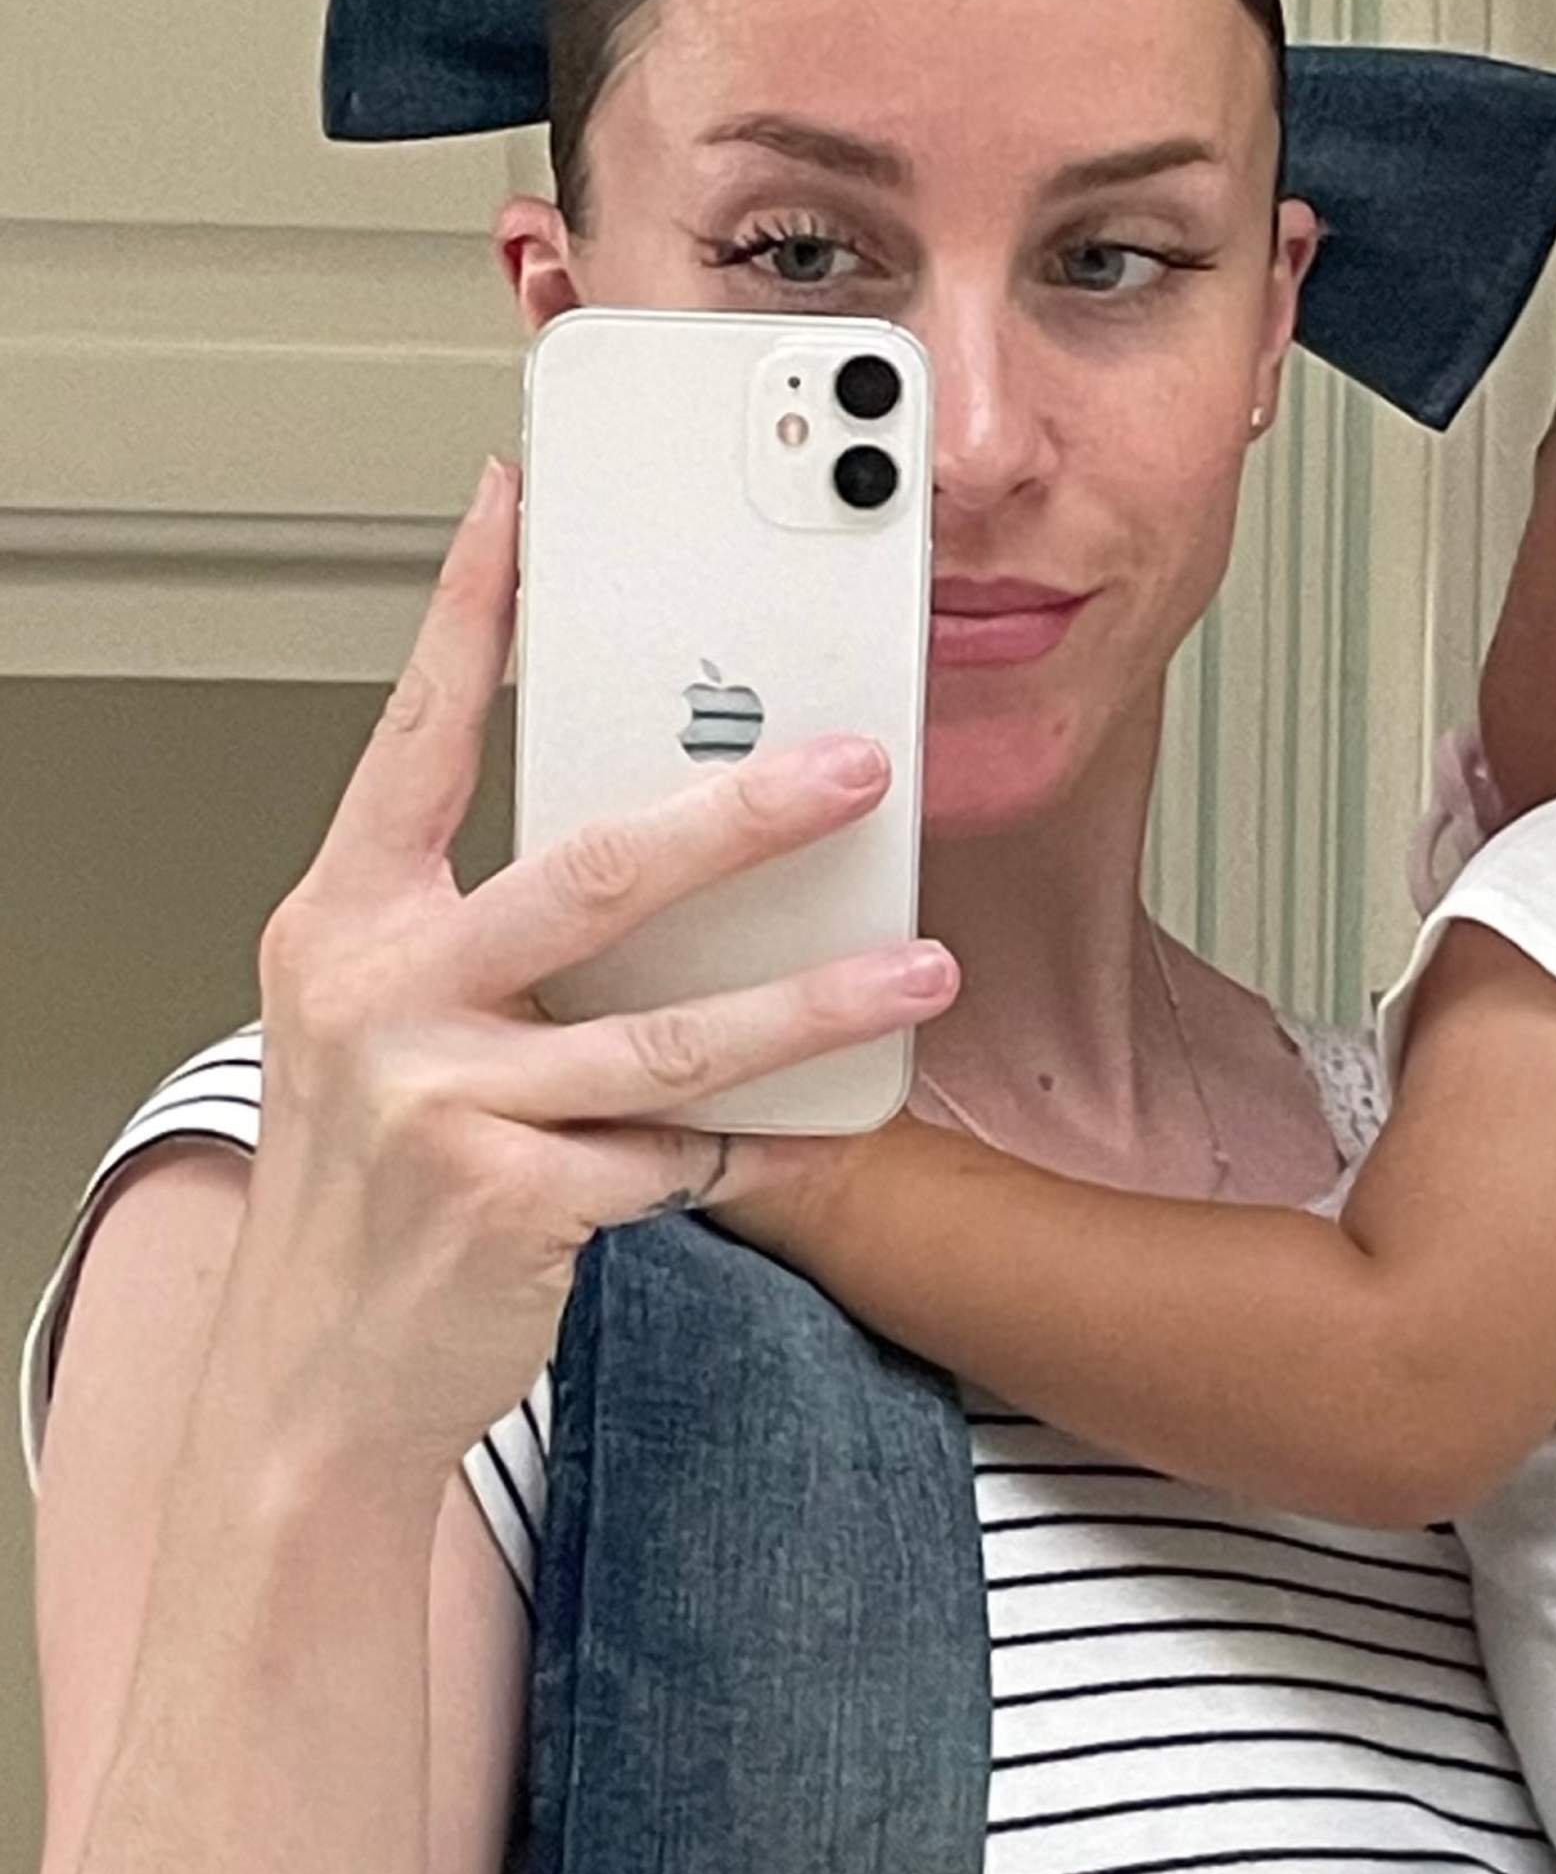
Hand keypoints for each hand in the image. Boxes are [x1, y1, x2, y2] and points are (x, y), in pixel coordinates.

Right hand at [211, 457, 957, 1489]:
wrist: (317, 1373)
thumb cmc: (371, 1175)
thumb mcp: (383, 1024)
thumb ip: (485, 931)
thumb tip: (661, 844)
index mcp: (346, 919)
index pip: (415, 735)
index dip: (469, 612)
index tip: (522, 500)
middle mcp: (379, 993)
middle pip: (593, 871)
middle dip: (743, 813)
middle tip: (856, 768)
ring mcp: (442, 1100)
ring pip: (674, 1030)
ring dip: (816, 999)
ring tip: (920, 968)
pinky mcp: (512, 1199)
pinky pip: (680, 1151)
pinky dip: (747, 1142)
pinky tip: (797, 1137)